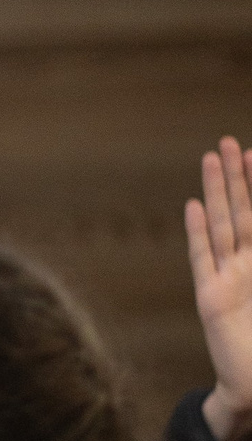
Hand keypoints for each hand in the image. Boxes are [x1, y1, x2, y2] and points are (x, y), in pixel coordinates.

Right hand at [187, 139, 251, 440]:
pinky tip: (194, 206)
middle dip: (237, 177)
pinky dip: (198, 232)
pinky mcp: (211, 299)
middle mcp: (250, 267)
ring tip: (211, 158)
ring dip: (216, 192)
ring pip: (223, 226)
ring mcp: (228, 280)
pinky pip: (203, 259)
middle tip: (229, 141)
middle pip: (242, 212)